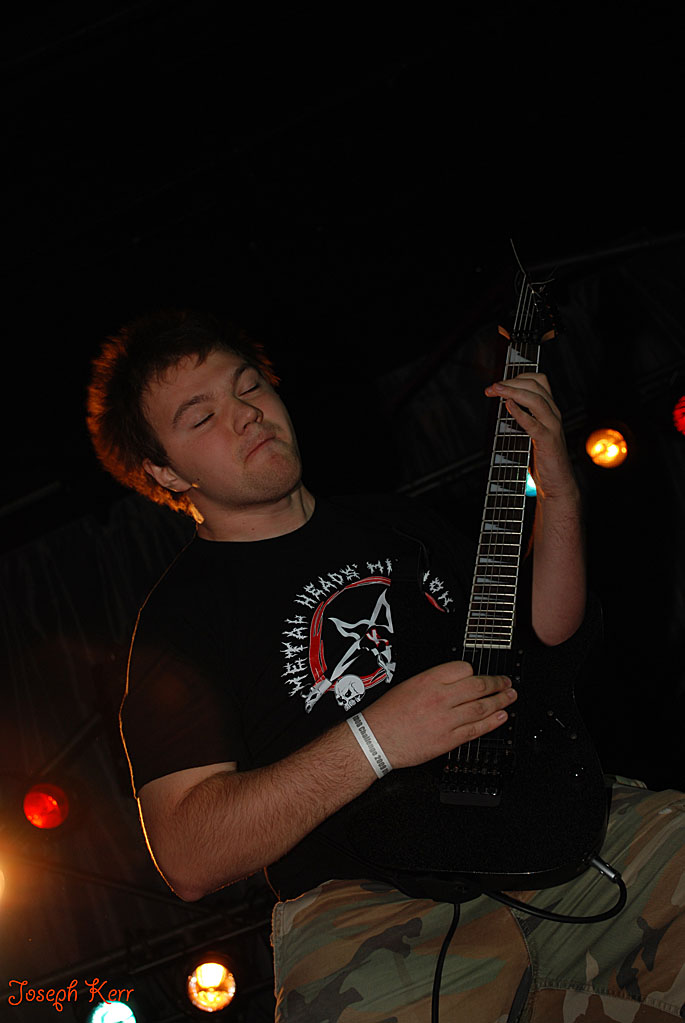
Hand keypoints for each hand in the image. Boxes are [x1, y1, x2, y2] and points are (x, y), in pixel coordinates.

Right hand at [364, 661, 515, 769]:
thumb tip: (454, 682)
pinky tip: (502, 717)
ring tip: (510, 696)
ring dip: (500, 701)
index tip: (479, 674)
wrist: (375, 740)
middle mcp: (440, 698)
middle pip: (477, 686)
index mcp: (428, 681)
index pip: (462, 668)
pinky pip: (476, 728)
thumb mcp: (408, 686)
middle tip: (507, 682)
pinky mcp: (448, 739)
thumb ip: (433, 682)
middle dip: (496, 683)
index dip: (474, 671)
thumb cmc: (386, 715)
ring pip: (481, 707)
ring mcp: (446, 719)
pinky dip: (492, 722)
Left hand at [485, 373, 577, 500]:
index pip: (538, 381)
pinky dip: (520, 413)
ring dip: (513, 392)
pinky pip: (534, 423)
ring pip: (536, 400)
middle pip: (535, 386)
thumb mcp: (533, 432)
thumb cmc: (543, 459)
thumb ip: (524, 418)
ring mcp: (552, 427)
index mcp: (550, 410)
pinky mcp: (547, 442)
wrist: (557, 483)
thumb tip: (504, 405)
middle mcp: (553, 414)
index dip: (517, 377)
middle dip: (510, 383)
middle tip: (492, 387)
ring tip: (496, 391)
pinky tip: (508, 407)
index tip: (498, 384)